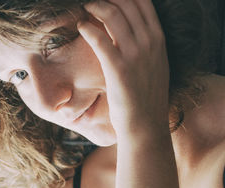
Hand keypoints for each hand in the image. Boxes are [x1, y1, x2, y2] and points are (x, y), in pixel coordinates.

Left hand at [77, 0, 169, 137]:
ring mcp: (135, 54)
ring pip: (113, 15)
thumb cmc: (146, 96)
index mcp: (158, 39)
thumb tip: (132, 31)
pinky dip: (88, 28)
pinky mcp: (118, 68)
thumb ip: (146, 44)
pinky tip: (81, 26)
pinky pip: (100, 39)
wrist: (145, 123)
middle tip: (93, 1)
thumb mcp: (154, 64)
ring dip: (96, 6)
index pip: (143, 2)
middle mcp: (149, 42)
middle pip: (127, 3)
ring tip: (86, 7)